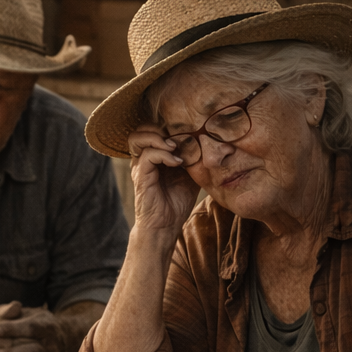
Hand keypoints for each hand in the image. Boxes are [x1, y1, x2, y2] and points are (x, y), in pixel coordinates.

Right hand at [128, 124, 199, 238]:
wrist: (165, 226)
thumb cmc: (176, 203)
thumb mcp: (191, 175)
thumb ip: (195, 157)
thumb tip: (212, 142)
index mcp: (153, 155)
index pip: (154, 128)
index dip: (169, 125)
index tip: (188, 132)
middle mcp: (143, 158)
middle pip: (142, 127)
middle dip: (161, 127)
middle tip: (179, 137)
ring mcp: (140, 167)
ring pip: (139, 136)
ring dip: (158, 137)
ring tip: (174, 147)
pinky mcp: (140, 176)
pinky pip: (147, 155)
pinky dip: (163, 154)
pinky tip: (177, 162)